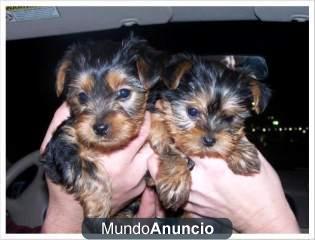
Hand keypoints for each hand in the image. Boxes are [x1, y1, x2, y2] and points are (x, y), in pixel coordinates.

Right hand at [41, 103, 153, 231]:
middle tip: (144, 117)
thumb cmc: (65, 179)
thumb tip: (69, 102)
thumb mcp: (56, 149)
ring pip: (152, 155)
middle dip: (149, 128)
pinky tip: (134, 153)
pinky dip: (144, 158)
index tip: (141, 109)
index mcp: (112, 159)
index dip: (142, 118)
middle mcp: (129, 171)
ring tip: (141, 134)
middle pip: (151, 142)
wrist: (73, 212)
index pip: (139, 132)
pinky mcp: (138, 189)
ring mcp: (136, 181)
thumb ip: (61, 122)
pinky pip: (148, 168)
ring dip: (148, 143)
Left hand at [148, 142, 299, 232]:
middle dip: (156, 153)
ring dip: (164, 168)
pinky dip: (174, 184)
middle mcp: (200, 181)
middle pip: (162, 164)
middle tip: (158, 144)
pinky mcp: (195, 209)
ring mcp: (195, 197)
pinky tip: (181, 177)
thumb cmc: (263, 189)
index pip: (182, 144)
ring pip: (164, 180)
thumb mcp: (253, 157)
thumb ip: (235, 140)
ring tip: (169, 159)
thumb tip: (224, 124)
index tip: (170, 128)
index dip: (173, 134)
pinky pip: (175, 194)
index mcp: (214, 165)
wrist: (265, 218)